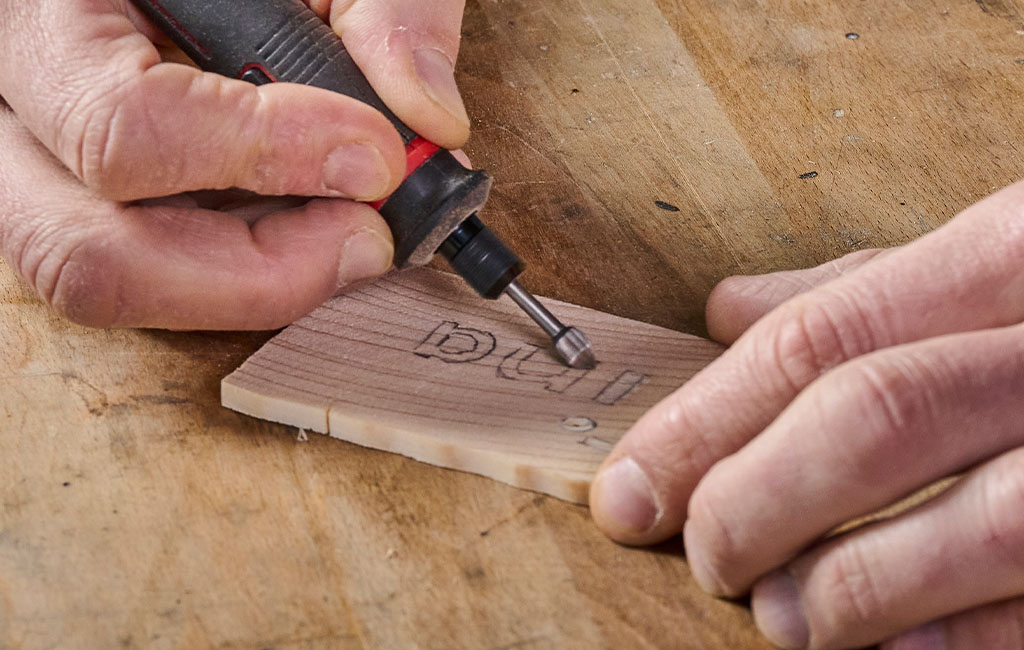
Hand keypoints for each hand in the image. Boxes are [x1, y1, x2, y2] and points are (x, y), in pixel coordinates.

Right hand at [0, 0, 468, 328]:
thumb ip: (385, 14)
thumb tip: (428, 118)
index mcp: (58, 12)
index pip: (125, 126)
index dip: (262, 159)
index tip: (374, 158)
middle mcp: (22, 103)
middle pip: (85, 253)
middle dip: (252, 274)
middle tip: (365, 240)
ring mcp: (41, 163)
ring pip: (105, 281)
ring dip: (246, 282)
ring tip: (343, 232)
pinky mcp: (84, 202)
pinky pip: (147, 272)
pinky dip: (239, 269)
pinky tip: (304, 220)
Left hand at [589, 180, 1023, 648]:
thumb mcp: (997, 256)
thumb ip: (863, 287)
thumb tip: (725, 306)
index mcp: (1016, 257)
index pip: (813, 342)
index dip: (701, 423)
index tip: (628, 490)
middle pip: (871, 421)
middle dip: (757, 499)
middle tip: (701, 553)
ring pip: (968, 531)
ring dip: (843, 589)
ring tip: (775, 613)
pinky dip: (948, 640)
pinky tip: (881, 649)